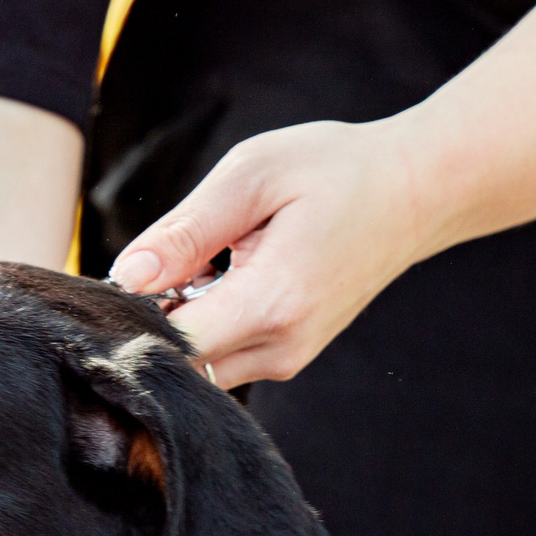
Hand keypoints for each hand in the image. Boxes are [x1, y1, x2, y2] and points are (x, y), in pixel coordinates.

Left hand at [107, 118, 432, 389]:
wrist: (416, 192)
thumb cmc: (336, 171)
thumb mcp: (252, 176)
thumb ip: (186, 231)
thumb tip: (126, 275)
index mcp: (270, 302)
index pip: (170, 346)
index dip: (130, 319)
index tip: (119, 282)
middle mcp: (280, 345)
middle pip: (178, 363)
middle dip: (150, 321)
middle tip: (160, 259)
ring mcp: (288, 357)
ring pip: (199, 363)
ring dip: (180, 323)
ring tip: (198, 263)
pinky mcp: (290, 355)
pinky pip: (225, 355)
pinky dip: (207, 324)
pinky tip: (220, 279)